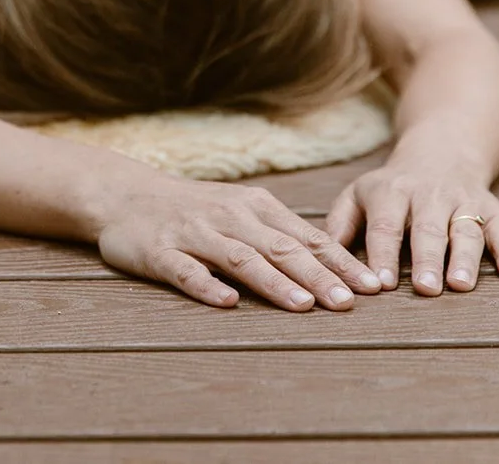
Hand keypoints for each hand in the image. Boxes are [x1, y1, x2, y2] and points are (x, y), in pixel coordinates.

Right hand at [96, 177, 386, 309]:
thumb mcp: (241, 211)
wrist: (125, 193)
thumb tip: (335, 266)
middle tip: (348, 302)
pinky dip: (207, 286)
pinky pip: (186, 271)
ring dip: (273, 282)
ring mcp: (193, 233)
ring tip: (303, 305)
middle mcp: (229, 217)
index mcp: (255, 207)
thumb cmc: (194, 208)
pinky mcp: (159, 251)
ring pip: (240, 258)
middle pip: (280, 248)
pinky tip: (227, 303)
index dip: (339, 263)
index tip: (372, 287)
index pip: (306, 237)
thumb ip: (280, 235)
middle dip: (317, 275)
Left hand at [326, 161, 498, 295]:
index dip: (383, 254)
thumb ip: (340, 223)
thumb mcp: (359, 193)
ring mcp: (463, 199)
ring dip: (465, 258)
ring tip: (461, 285)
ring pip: (466, 229)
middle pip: (428, 229)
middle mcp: (429, 194)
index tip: (380, 283)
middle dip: (426, 259)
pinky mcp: (491, 206)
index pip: (385, 225)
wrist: (441, 150)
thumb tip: (321, 256)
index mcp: (392, 191)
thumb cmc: (392, 186)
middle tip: (425, 289)